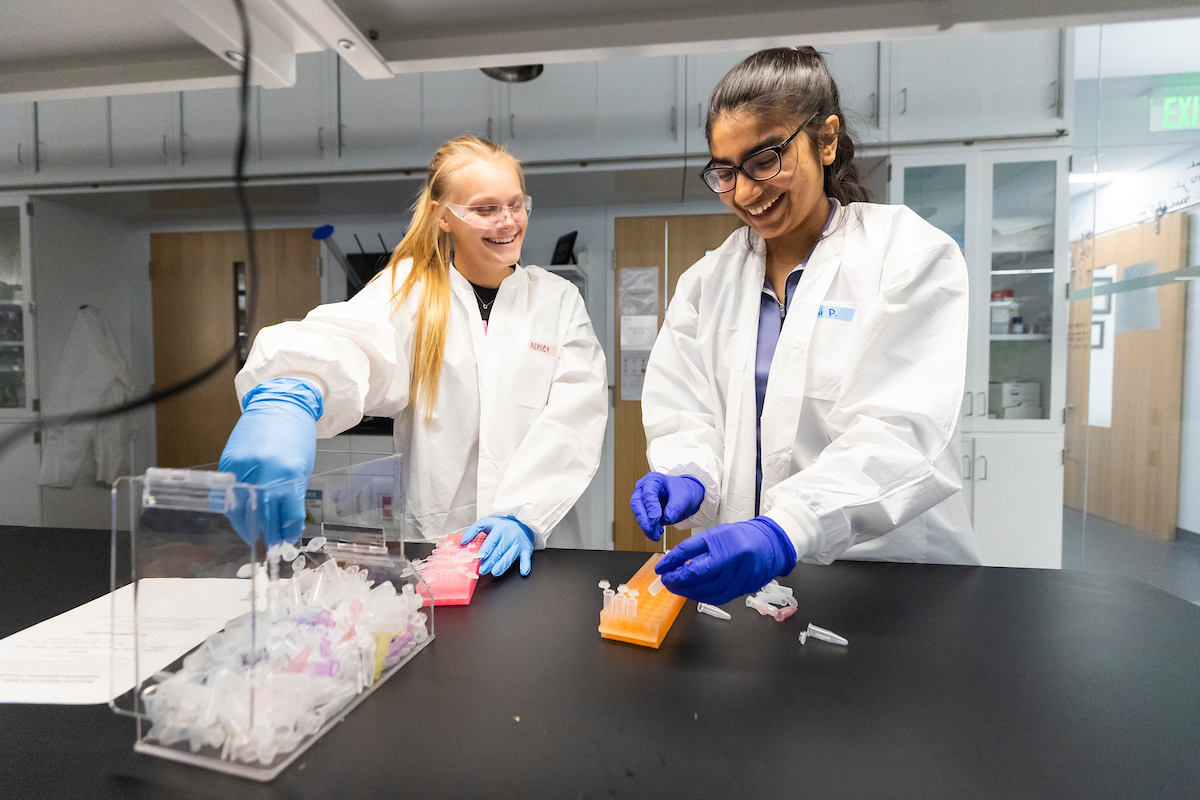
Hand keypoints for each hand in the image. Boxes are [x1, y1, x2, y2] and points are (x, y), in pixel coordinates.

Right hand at [218, 377, 322, 546]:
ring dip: (246, 526)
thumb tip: (284, 523)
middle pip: (262, 518)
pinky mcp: (228, 464)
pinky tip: (242, 515)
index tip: (286, 541)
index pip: (287, 516)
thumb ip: (292, 495)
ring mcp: (242, 469)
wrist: (279, 405)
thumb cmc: (296, 437)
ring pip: (240, 511)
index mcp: (288, 476)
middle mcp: (263, 474)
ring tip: (253, 534)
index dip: (287, 533)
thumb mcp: (301, 469)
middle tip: (269, 546)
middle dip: (267, 535)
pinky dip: (235, 507)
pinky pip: (229, 495)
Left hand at [462, 516, 534, 576]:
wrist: (521, 523)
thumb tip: (463, 542)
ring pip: (510, 556)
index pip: (491, 541)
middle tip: (483, 570)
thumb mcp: (486, 523)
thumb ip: (473, 531)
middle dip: (490, 562)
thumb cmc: (501, 526)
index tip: (480, 557)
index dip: (485, 550)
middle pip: (499, 551)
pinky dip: (525, 565)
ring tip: (495, 571)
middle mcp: (509, 535)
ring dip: (502, 565)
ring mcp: (518, 543)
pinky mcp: (526, 549)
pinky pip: (526, 558)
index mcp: (498, 528)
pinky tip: (523, 571)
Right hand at [629, 473, 704, 540]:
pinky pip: (643, 521)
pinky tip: (656, 534)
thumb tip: (668, 518)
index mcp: (653, 480)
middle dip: (643, 518)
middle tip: (651, 529)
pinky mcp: (645, 511)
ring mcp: (643, 500)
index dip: (651, 506)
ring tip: (656, 535)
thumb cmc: (684, 492)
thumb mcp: (684, 497)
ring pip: (639, 514)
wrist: (686, 497)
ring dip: (646, 526)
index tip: (655, 518)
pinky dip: (649, 530)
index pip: (648, 493)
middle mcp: (644, 489)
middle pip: (637, 503)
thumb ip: (676, 507)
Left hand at [655, 517, 796, 604]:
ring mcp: (741, 580)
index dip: (673, 566)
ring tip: (676, 587)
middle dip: (678, 582)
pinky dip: (702, 597)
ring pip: (708, 592)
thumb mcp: (715, 535)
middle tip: (666, 581)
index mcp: (726, 547)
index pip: (692, 560)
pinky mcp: (744, 590)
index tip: (661, 570)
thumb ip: (694, 549)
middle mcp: (734, 564)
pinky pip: (719, 598)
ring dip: (688, 592)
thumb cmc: (742, 536)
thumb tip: (672, 562)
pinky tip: (693, 592)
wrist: (771, 544)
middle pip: (699, 578)